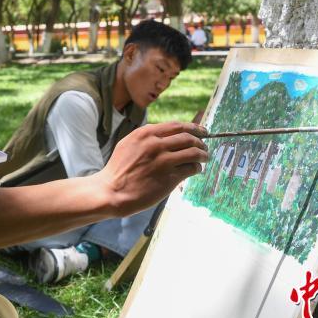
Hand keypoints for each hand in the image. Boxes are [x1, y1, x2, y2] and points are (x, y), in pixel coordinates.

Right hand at [94, 121, 208, 217]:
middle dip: (201, 141)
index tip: (202, 131)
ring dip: (203, 154)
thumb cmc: (119, 169)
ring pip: (193, 152)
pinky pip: (191, 168)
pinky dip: (197, 167)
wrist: (112, 191)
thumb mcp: (129, 144)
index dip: (193, 127)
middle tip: (205, 146)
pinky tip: (195, 169)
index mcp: (146, 134)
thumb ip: (147, 137)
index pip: (177, 126)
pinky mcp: (169, 177)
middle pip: (188, 137)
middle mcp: (156, 144)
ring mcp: (164, 161)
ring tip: (205, 157)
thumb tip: (168, 134)